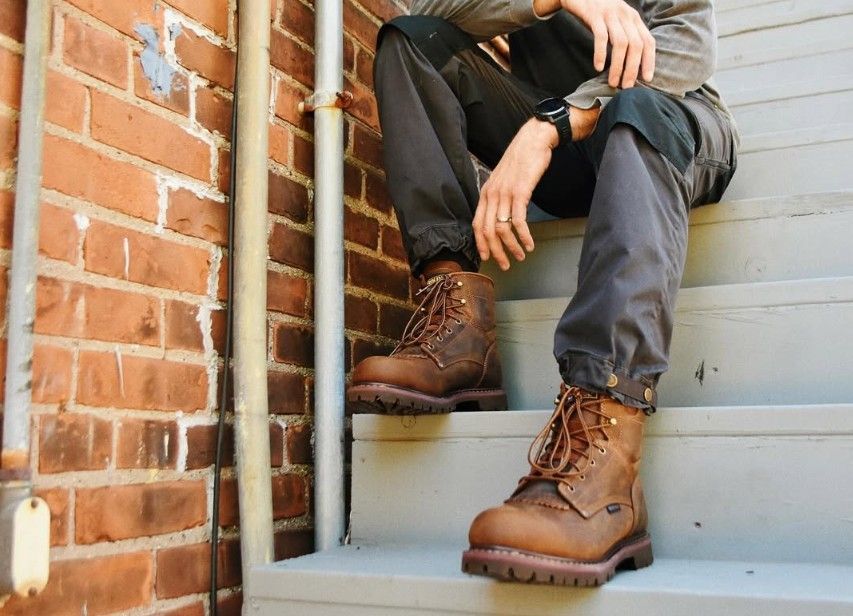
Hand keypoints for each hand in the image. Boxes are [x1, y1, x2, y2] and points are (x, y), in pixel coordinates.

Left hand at [473, 119, 554, 270]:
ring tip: (521, 256)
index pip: (477, 225)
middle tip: (505, 265)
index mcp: (486, 194)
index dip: (481, 244)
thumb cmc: (521, 161)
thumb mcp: (503, 181)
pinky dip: (523, 236)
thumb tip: (501, 218)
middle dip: (496, 252)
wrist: (533, 140)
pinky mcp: (520, 192)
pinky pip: (518, 221)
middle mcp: (492, 195)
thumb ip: (499, 198)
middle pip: (488, 232)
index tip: (487, 258)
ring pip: (502, 229)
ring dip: (512, 247)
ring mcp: (505, 194)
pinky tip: (529, 244)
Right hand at [561, 0, 655, 87]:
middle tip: (626, 86)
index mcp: (634, 18)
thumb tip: (630, 65)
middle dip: (632, 68)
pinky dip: (601, 54)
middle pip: (635, 45)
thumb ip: (624, 37)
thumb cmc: (598, 13)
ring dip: (618, 66)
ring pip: (620, 43)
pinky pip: (601, 37)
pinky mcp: (595, 15)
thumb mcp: (617, 22)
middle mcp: (626, 15)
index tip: (646, 79)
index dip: (649, 61)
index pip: (648, 41)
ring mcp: (611, 14)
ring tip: (612, 82)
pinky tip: (598, 67)